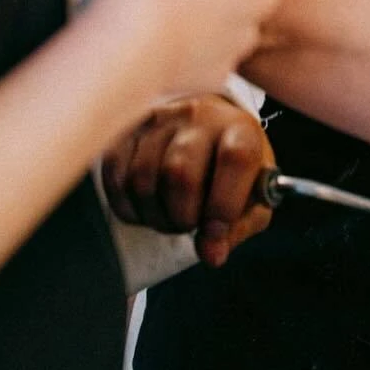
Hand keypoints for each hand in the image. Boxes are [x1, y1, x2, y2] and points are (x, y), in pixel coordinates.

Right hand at [102, 95, 273, 266]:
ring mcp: (158, 121)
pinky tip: (150, 207)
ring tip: (171, 216)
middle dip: (183, 216)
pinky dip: (131, 209)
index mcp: (239, 128)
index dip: (224, 204)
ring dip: (155, 216)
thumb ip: (240, 226)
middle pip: (180, 173)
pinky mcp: (126, 134)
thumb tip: (211, 253)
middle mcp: (198, 116)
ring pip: (143, 180)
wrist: (207, 128)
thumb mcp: (252, 195)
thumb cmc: (231, 166)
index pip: (235, 157)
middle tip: (190, 223)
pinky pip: (116, 181)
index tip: (216, 230)